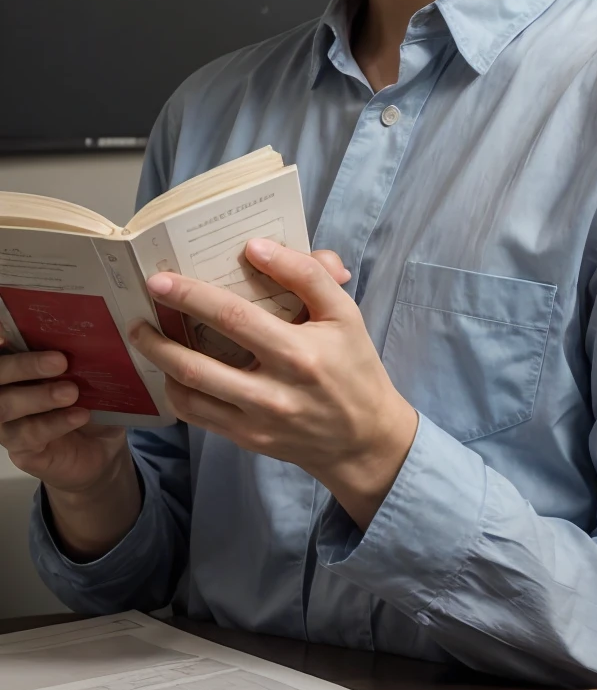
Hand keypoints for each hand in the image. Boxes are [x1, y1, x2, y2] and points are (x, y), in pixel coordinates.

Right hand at [0, 341, 127, 494]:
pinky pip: (28, 435)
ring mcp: (8, 424)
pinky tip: (79, 415)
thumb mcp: (86, 373)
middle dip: (22, 366)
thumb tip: (86, 332)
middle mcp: (4, 393)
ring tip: (71, 392)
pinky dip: (55, 423)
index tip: (6, 334)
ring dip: (38, 397)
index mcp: (17, 368)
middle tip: (60, 361)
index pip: (1, 353)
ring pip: (5, 408)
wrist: (102, 446)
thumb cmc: (88, 399)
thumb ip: (75, 355)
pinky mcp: (21, 450)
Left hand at [131, 241, 417, 530]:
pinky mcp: (248, 440)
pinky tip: (170, 369)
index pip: (236, 318)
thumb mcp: (345, 313)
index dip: (194, 296)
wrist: (365, 438)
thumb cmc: (354, 366)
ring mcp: (257, 422)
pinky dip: (177, 391)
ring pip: (192, 394)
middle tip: (138, 307)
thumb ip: (307, 274)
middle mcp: (275, 392)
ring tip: (143, 335)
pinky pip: (199, 416)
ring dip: (160, 362)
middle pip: (200, 364)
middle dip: (160, 335)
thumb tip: (257, 248)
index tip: (162, 279)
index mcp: (299, 354)